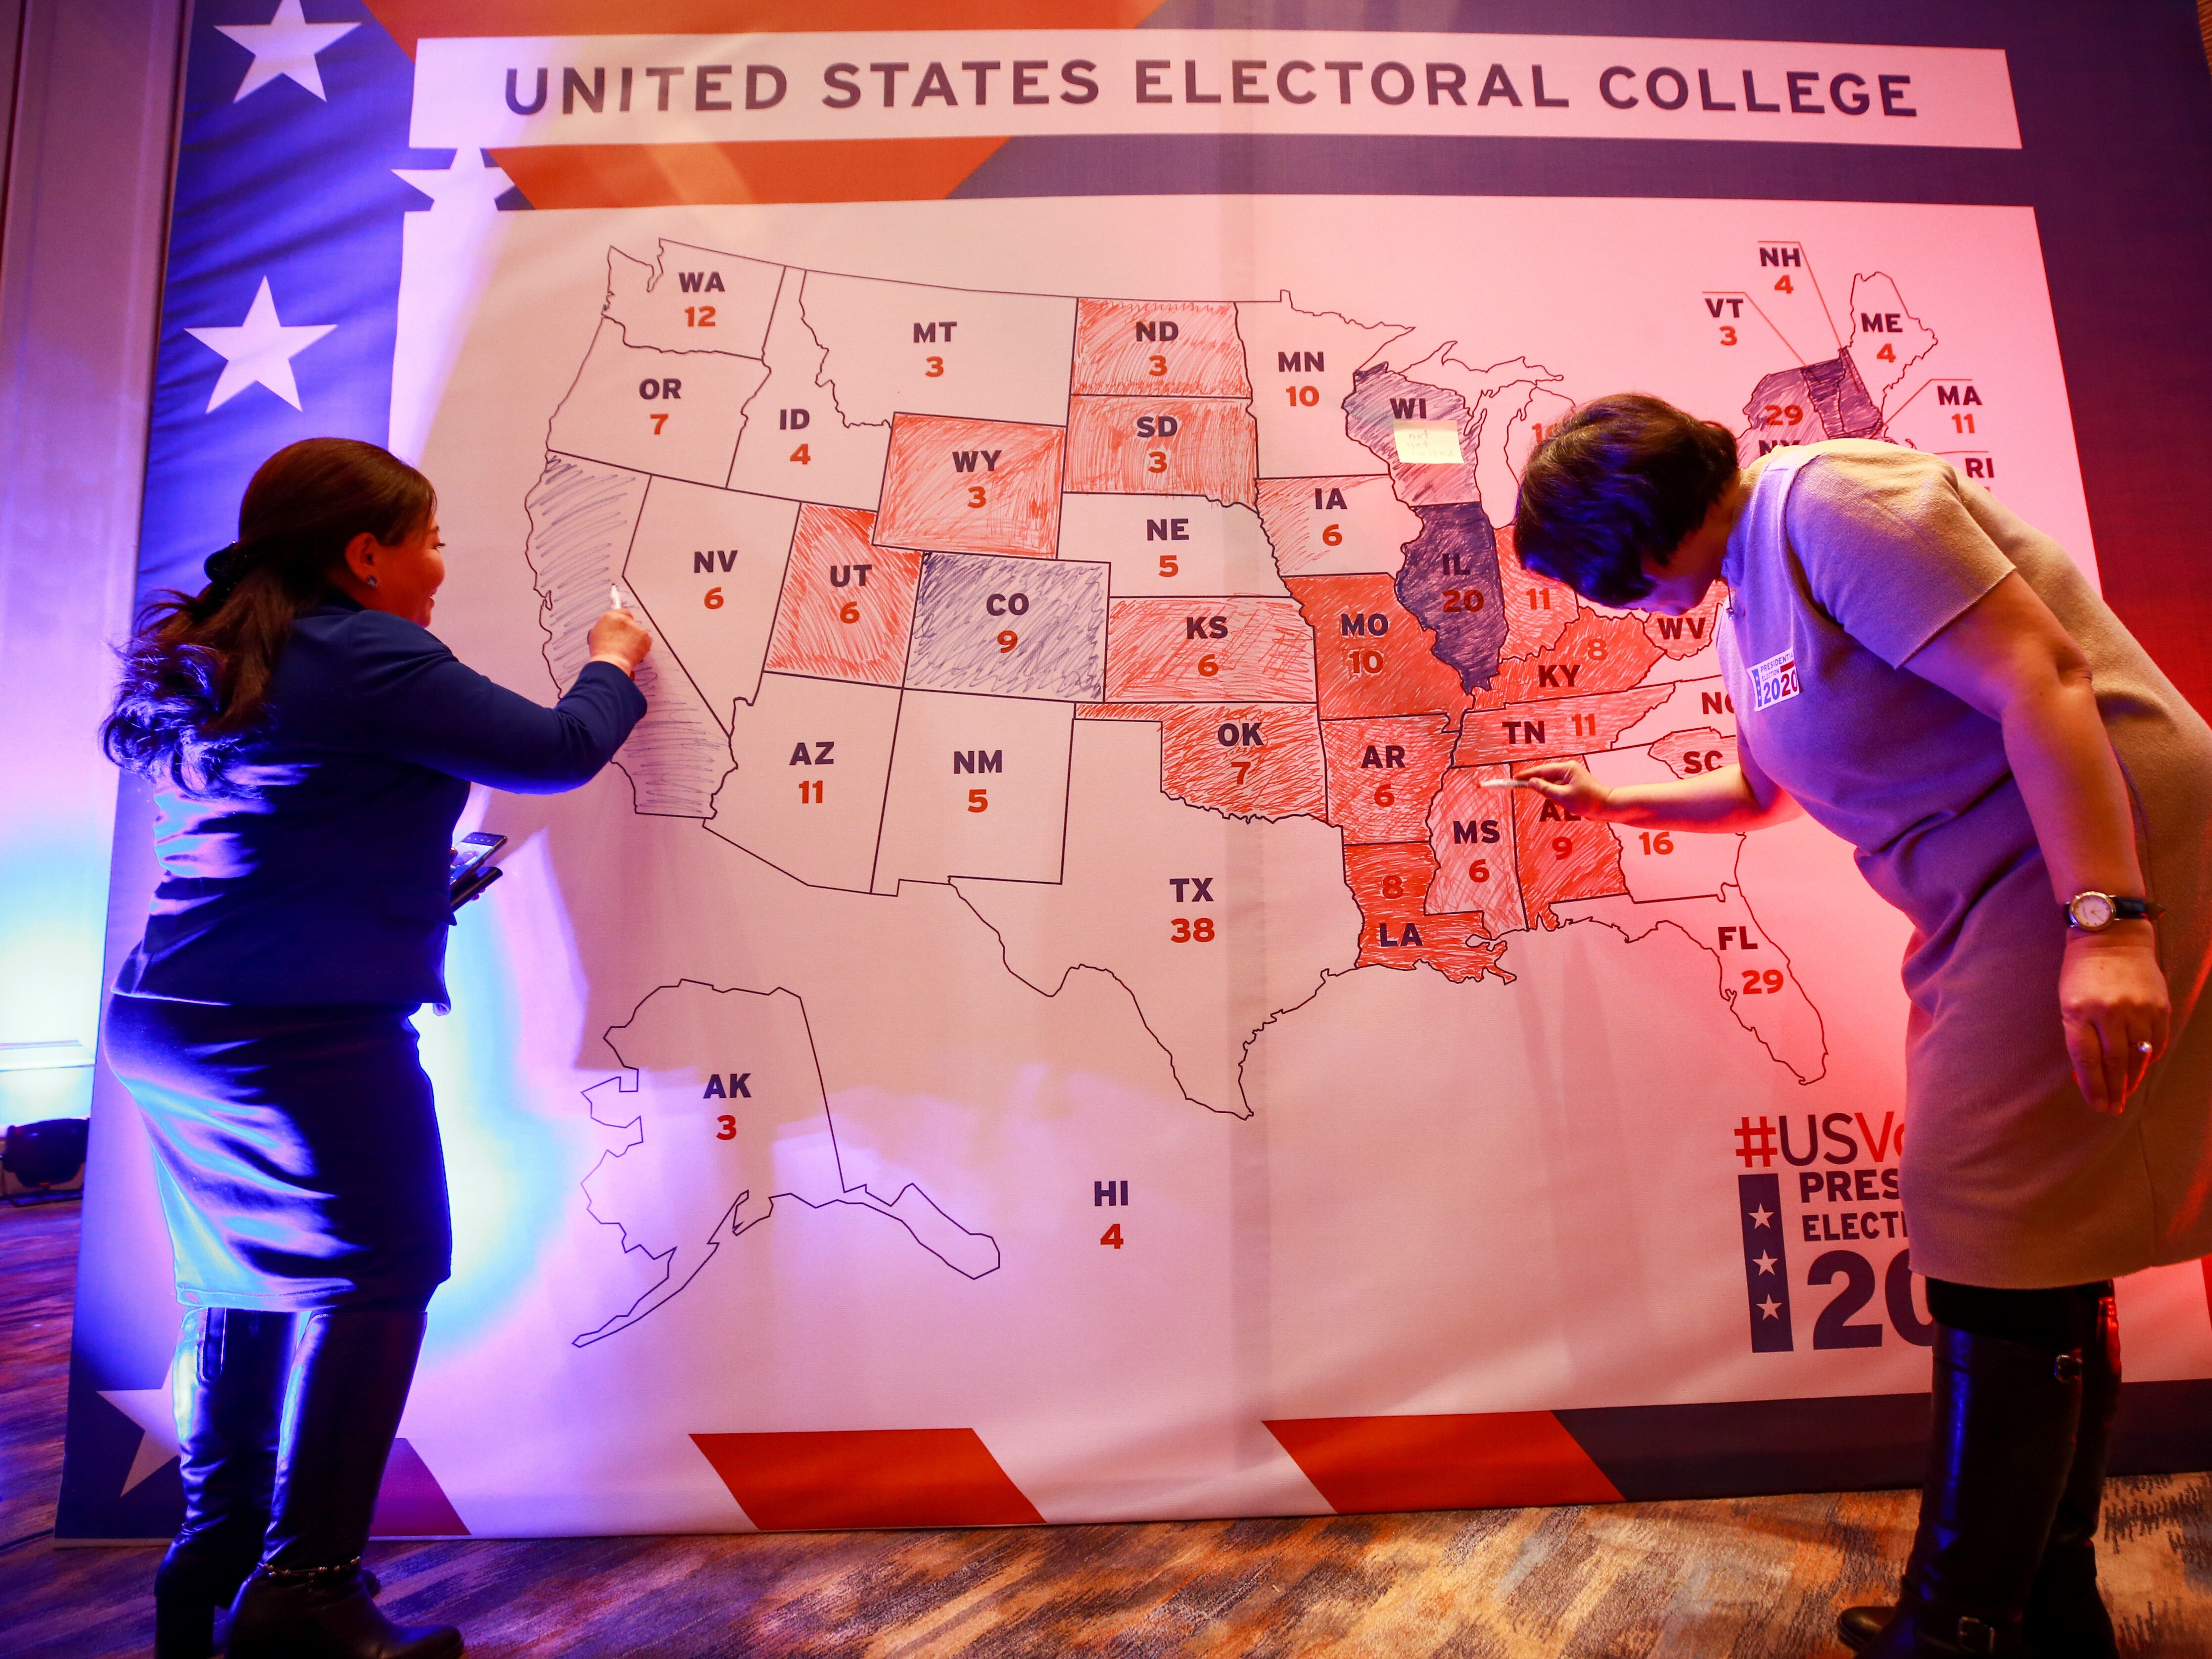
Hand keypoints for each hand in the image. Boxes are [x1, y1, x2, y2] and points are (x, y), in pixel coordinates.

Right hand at [587, 608, 651, 674]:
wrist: (610, 663)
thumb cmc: (601, 653)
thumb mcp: (596, 634)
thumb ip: (606, 627)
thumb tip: (611, 628)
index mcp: (610, 617)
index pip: (621, 612)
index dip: (623, 621)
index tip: (623, 626)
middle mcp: (623, 619)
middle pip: (630, 621)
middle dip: (629, 631)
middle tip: (625, 643)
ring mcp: (635, 627)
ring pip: (638, 632)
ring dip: (635, 640)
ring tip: (626, 651)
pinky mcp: (644, 636)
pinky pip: (645, 641)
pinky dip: (641, 648)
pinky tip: (632, 654)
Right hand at [1514, 759, 1618, 820]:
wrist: (1608, 806)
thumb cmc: (1587, 801)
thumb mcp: (1562, 797)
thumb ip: (1545, 789)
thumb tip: (1531, 782)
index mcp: (1566, 768)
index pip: (1541, 770)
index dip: (1527, 775)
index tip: (1515, 779)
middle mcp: (1569, 769)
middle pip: (1546, 775)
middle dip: (1537, 783)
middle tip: (1523, 788)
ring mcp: (1573, 776)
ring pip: (1553, 782)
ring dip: (1550, 791)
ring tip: (1556, 802)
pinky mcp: (1575, 784)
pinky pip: (1560, 787)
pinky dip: (1556, 794)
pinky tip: (1561, 802)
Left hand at [2059, 924, 2168, 1113]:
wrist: (2112, 937)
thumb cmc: (2081, 973)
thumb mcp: (2068, 1001)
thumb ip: (2079, 1035)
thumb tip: (2088, 1073)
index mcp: (2078, 1011)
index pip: (2086, 1060)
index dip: (2092, 1087)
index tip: (2097, 1106)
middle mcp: (2109, 1011)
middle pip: (2113, 1063)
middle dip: (2113, 1090)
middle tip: (2113, 1109)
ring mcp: (2137, 1008)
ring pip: (2138, 1056)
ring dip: (2132, 1079)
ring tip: (2125, 1094)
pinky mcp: (2159, 1005)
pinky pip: (2156, 1042)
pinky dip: (2149, 1058)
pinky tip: (2141, 1068)